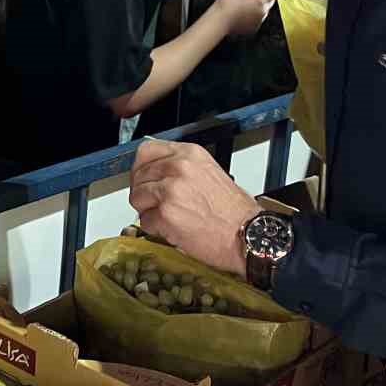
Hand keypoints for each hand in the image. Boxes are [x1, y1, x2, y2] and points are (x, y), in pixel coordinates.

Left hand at [129, 140, 258, 278]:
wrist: (248, 234)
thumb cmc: (234, 211)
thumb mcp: (209, 172)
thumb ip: (181, 167)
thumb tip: (157, 171)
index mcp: (189, 154)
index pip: (146, 151)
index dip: (141, 168)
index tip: (144, 178)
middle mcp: (178, 167)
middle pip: (138, 175)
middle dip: (144, 192)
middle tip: (156, 204)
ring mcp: (170, 190)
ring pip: (137, 197)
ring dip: (147, 210)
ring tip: (168, 217)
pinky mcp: (166, 214)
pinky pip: (145, 221)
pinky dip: (155, 229)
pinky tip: (173, 229)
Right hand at [208, 0, 279, 36]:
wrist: (219, 22)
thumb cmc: (225, 4)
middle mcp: (263, 10)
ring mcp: (259, 20)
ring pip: (264, 9)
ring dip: (258, 4)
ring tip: (244, 2)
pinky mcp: (254, 28)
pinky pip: (257, 18)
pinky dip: (252, 15)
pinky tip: (241, 11)